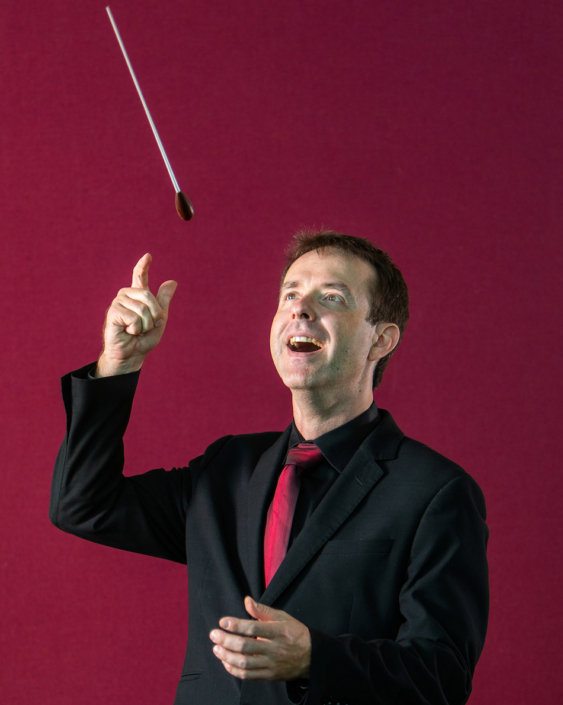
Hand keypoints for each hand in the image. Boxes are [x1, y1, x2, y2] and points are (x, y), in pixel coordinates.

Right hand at [96, 253, 177, 376]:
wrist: (132, 355)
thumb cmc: (143, 339)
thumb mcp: (159, 318)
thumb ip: (163, 300)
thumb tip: (172, 281)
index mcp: (137, 296)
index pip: (140, 276)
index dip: (144, 266)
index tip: (148, 256)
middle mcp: (126, 295)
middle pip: (148, 296)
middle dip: (154, 316)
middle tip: (146, 327)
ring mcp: (118, 302)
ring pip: (142, 309)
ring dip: (145, 325)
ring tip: (135, 331)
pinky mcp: (113, 313)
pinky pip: (134, 318)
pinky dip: (136, 329)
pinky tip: (128, 332)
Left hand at [209, 596, 310, 680]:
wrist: (311, 657)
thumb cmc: (295, 633)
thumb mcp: (283, 617)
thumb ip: (263, 611)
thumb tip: (247, 600)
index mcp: (279, 631)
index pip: (254, 628)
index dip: (236, 625)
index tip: (223, 621)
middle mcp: (275, 649)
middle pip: (245, 646)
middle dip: (226, 640)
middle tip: (214, 634)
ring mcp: (272, 664)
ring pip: (244, 663)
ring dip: (226, 656)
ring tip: (216, 648)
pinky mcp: (269, 676)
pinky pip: (248, 675)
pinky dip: (234, 670)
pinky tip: (226, 661)